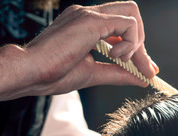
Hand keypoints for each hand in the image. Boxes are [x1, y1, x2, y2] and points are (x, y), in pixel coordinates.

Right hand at [0, 1, 157, 100]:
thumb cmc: (55, 74)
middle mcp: (90, 14)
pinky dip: (130, 42)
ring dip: (137, 42)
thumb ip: (120, 73)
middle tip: (142, 67)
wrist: (32, 73)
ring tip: (124, 61)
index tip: (145, 68)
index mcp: (88, 25)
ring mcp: (90, 14)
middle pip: (131, 14)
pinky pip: (128, 23)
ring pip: (132, 15)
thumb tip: (143, 79)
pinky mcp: (92, 20)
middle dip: (141, 44)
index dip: (137, 47)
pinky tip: (116, 56)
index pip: (123, 26)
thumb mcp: (96, 73)